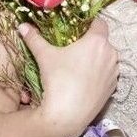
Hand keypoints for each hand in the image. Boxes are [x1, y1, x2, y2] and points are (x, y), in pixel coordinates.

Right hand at [18, 18, 118, 136]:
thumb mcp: (45, 56)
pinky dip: (100, 73)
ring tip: (79, 66)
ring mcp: (114, 70)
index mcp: (97, 41)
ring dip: (97, 58)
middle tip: (75, 49)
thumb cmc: (58, 80)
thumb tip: (23, 26)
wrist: (68, 114)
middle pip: (103, 41)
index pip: (99, 23)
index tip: (79, 29)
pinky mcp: (114, 85)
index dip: (90, 24)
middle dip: (91, 43)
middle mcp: (111, 52)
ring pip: (107, 57)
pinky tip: (86, 80)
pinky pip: (109, 73)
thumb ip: (34, 39)